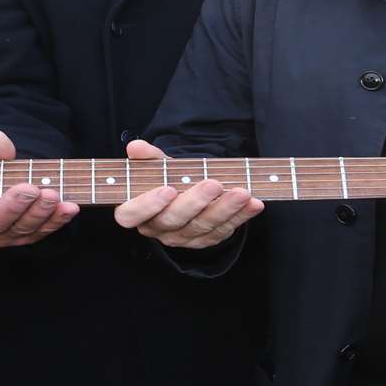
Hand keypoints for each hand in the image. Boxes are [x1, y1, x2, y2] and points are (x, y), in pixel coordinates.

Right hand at [113, 139, 262, 248]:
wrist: (187, 196)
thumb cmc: (167, 180)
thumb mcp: (157, 167)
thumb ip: (147, 157)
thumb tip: (136, 147)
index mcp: (137, 212)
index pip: (131, 215)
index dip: (147, 205)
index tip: (167, 189)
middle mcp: (159, 228)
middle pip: (173, 220)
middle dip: (195, 202)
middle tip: (213, 184)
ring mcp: (184, 237)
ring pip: (203, 226)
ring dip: (225, 208)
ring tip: (241, 192)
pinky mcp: (207, 239)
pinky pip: (225, 230)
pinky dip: (241, 216)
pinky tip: (254, 203)